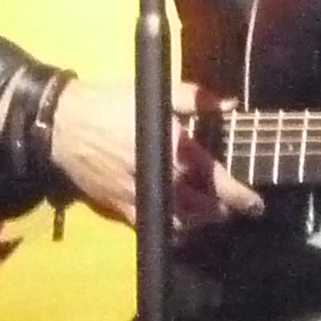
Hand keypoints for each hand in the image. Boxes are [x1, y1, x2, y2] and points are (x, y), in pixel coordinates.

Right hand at [44, 70, 261, 229]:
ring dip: (200, 222)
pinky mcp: (122, 209)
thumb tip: (228, 104)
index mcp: (175, 150)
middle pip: (204, 209)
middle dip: (223, 211)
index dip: (241, 196)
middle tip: (234, 207)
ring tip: (209, 214)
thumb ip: (195, 98)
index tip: (256, 203)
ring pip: (181, 224)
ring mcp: (142, 198)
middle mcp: (163, 180)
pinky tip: (179, 222)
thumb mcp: (154, 90)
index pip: (217, 182)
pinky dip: (172, 230)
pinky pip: (154, 228)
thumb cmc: (110, 103)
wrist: (64, 124)